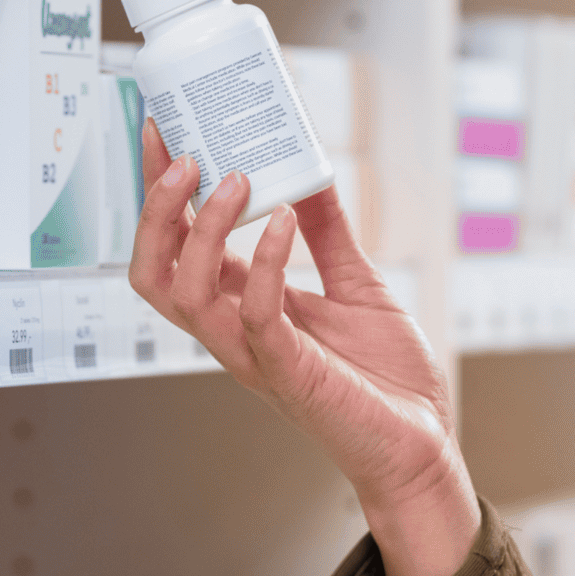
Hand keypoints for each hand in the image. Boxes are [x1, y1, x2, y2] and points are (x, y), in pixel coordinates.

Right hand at [129, 121, 479, 575]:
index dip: (160, 194)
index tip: (162, 133)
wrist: (421, 442)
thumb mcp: (357, 284)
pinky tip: (286, 220)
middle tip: (183, 153)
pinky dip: (263, 262)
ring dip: (201, 229)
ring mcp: (254, 354)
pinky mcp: (289, 372)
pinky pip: (254, 315)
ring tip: (236, 178)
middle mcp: (233, 331)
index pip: (176, 247)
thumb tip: (313, 171)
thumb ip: (330, 233)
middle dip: (156, 210)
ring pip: (183, 293)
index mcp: (241, 307)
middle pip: (153, 272)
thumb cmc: (384, 377)